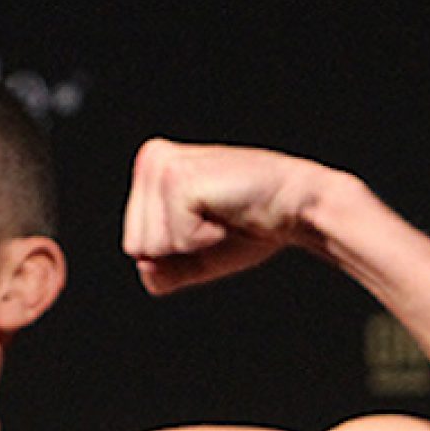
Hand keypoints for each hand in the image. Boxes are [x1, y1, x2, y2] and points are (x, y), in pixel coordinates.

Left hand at [122, 138, 323, 294]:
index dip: (173, 252)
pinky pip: (173, 242)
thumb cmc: (249, 229)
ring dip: (190, 244)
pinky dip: (202, 240)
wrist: (297, 209)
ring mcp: (162, 167)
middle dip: (178, 249)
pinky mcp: (178, 181)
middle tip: (216, 219)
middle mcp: (150, 159)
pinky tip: (224, 213)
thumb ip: (160, 271)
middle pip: (134, 246)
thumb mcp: (194, 257)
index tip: (208, 223)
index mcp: (149, 170)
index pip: (133, 245)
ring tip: (220, 214)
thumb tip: (143, 266)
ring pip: (148, 247)